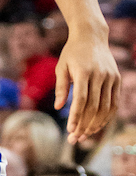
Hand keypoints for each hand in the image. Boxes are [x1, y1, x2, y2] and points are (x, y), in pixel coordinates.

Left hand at [55, 29, 119, 144]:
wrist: (92, 36)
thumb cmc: (72, 53)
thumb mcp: (61, 67)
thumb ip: (61, 87)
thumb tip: (59, 107)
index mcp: (84, 72)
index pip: (81, 100)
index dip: (76, 117)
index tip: (70, 130)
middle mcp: (100, 75)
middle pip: (93, 107)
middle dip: (84, 125)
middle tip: (74, 139)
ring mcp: (111, 77)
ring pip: (106, 107)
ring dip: (96, 124)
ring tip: (84, 136)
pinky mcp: (117, 79)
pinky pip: (114, 102)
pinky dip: (107, 116)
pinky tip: (97, 126)